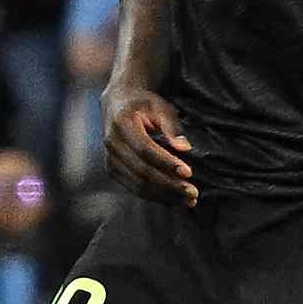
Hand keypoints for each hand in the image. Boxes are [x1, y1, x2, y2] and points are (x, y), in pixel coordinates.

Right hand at [107, 87, 199, 205]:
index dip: (166, 163)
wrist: (118, 103)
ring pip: (137, 184)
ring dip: (164, 195)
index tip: (189, 172)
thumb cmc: (144, 104)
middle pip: (141, 171)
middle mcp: (112, 143)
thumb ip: (172, 127)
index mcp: (122, 123)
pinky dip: (155, 196)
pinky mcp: (112, 169)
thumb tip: (185, 148)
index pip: (145, 149)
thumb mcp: (160, 107)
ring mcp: (109, 158)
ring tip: (188, 200)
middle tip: (193, 193)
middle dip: (169, 185)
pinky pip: (133, 188)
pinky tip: (174, 198)